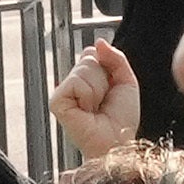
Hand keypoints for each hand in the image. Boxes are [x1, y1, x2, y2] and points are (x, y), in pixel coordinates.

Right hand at [50, 38, 139, 156]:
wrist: (117, 141)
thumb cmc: (122, 118)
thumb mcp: (127, 82)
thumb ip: (116, 58)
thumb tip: (99, 42)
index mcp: (87, 77)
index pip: (92, 53)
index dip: (107, 67)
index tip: (111, 88)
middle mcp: (73, 83)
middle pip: (88, 57)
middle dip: (104, 79)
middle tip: (104, 101)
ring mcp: (63, 92)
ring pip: (84, 68)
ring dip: (98, 89)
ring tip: (96, 108)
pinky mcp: (57, 101)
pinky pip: (76, 81)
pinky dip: (88, 95)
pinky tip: (87, 110)